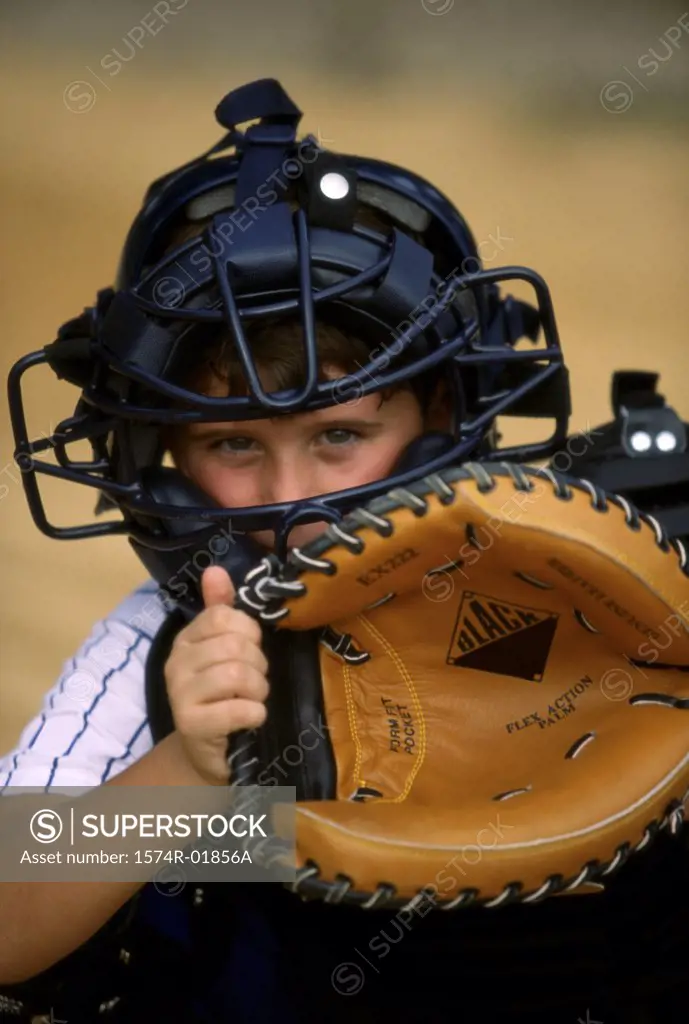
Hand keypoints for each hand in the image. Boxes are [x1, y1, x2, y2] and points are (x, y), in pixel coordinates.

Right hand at [164, 565, 268, 784]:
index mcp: (186, 639)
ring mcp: (180, 694)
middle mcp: (176, 663)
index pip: (224, 616)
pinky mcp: (191, 724)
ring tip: (253, 699)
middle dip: (258, 665)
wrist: (208, 751)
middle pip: (234, 646)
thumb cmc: (222, 695)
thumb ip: (221, 609)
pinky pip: (237, 709)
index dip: (250, 633)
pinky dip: (254, 713)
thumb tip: (215, 569)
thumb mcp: (223, 649)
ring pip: (237, 674)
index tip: (250, 651)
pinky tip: (250, 718)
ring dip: (258, 690)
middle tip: (254, 681)